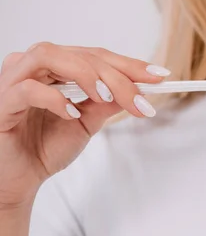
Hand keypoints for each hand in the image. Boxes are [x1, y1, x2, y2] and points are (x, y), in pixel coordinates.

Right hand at [0, 43, 170, 207]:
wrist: (18, 180)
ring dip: (85, 74)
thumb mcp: (87, 122)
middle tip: (140, 99)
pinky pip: (27, 88)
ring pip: (49, 56)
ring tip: (106, 97)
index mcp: (55, 68)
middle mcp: (33, 66)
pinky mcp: (1, 102)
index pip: (96, 56)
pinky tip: (71, 114)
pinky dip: (53, 98)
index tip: (159, 76)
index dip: (129, 64)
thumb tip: (139, 90)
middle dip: (117, 75)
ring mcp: (13, 80)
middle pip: (80, 55)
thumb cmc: (45, 147)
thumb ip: (107, 103)